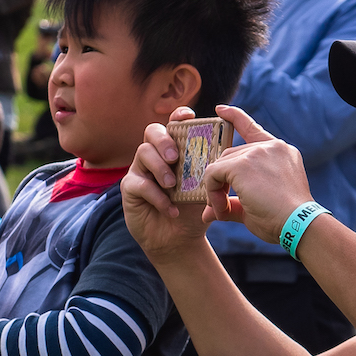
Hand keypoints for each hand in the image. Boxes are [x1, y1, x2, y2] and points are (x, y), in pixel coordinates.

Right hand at [123, 109, 215, 262]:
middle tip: (175, 157)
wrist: (180, 240)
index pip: (174, 124)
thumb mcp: (207, 189)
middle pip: (153, 131)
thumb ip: (213, 172)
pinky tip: (170, 208)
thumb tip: (225, 159)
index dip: (179, 116)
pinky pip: (138, 183)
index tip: (189, 117)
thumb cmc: (193, 210)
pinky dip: (156, 196)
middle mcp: (156, 155)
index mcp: (175, 150)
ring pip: (143, 152)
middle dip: (164, 140)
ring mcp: (141, 170)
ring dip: (160, 168)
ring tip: (173, 186)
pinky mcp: (130, 188)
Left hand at [196, 104, 314, 240]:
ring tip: (222, 211)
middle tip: (220, 206)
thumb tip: (207, 214)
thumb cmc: (283, 220)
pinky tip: (221, 209)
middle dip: (221, 179)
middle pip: (229, 155)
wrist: (299, 225)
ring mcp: (257, 152)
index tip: (220, 110)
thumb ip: (232, 204)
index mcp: (280, 152)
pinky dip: (212, 193)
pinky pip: (213, 174)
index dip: (234, 116)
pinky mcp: (243, 164)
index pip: (252, 128)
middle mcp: (271, 147)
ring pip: (220, 165)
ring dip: (216, 189)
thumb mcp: (257, 207)